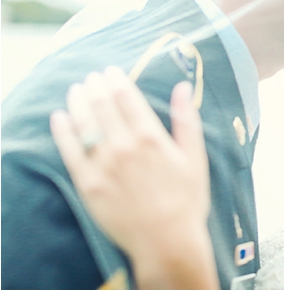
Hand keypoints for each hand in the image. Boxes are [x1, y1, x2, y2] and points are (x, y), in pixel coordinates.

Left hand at [50, 66, 217, 288]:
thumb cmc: (186, 199)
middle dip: (95, 86)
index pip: (127, 97)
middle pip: (103, 105)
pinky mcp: (88, 184)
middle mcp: (125, 147)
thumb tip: (183, 87)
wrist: (167, 240)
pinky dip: (63, 130)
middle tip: (92, 76)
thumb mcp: (195, 157)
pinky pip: (70, 151)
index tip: (111, 71)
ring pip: (84, 123)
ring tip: (76, 89)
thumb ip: (186, 120)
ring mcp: (104, 165)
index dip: (116, 79)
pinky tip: (60, 117)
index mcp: (151, 137)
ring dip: (78, 101)